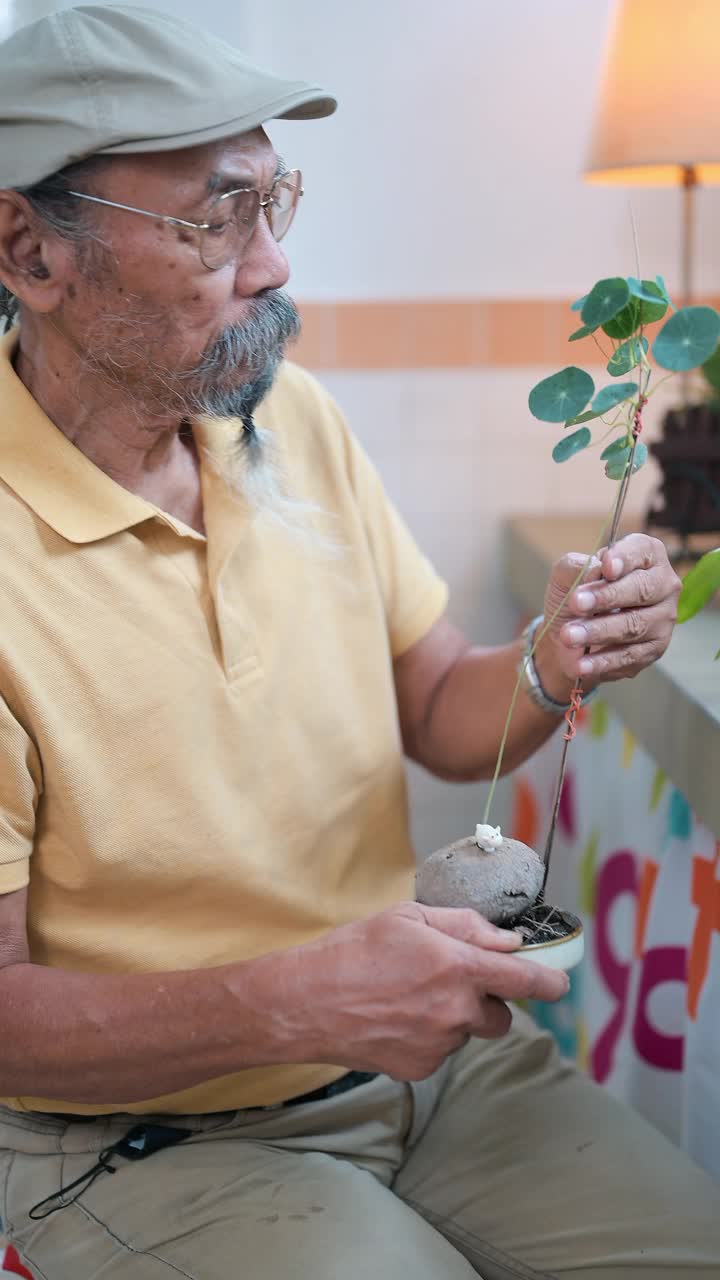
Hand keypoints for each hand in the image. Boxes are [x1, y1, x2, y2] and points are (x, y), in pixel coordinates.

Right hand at [290, 902, 567, 1080]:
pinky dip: (429, 1036)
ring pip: (468, 1031)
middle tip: (449, 979)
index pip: (527, 982)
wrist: (305, 1003)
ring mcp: (439, 1045)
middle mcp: (455, 1011)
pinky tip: (395, 1018)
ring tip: (409, 997)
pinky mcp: (420, 1068)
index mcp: (457, 967)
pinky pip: (441, 1050)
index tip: (559, 981)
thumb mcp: (408, 916)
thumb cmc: (353, 950)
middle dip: (487, 999)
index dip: (551, 982)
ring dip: (455, 1017)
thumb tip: (508, 940)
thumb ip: (465, 926)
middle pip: (501, 1014)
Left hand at [537, 533, 680, 690]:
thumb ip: (577, 567)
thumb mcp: (566, 576)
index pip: (641, 551)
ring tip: (569, 636)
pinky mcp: (654, 649)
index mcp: (645, 556)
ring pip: (634, 625)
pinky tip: (581, 663)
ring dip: (598, 631)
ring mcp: (662, 619)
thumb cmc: (575, 598)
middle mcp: (662, 585)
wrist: (569, 639)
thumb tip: (595, 570)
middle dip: (607, 597)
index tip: (605, 568)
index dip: (624, 558)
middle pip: (642, 589)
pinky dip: (603, 661)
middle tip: (576, 604)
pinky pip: (629, 656)